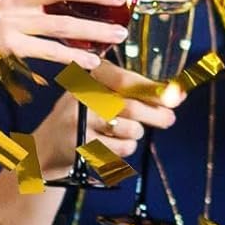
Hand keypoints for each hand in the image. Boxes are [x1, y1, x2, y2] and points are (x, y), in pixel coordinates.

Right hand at [35, 60, 181, 180]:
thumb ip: (133, 93)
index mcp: (87, 76)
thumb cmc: (84, 119)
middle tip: (170, 119)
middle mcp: (79, 95)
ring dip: (136, 134)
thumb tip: (178, 95)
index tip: (176, 96)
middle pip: (130, 105)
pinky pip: (120, 148)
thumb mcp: (99, 96)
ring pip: (128, 129)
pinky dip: (126, 148)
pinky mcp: (79, 145)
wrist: (46, 148)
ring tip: (127, 133)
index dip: (152, 88)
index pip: (124, 79)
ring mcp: (78, 121)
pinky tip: (115, 145)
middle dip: (155, 114)